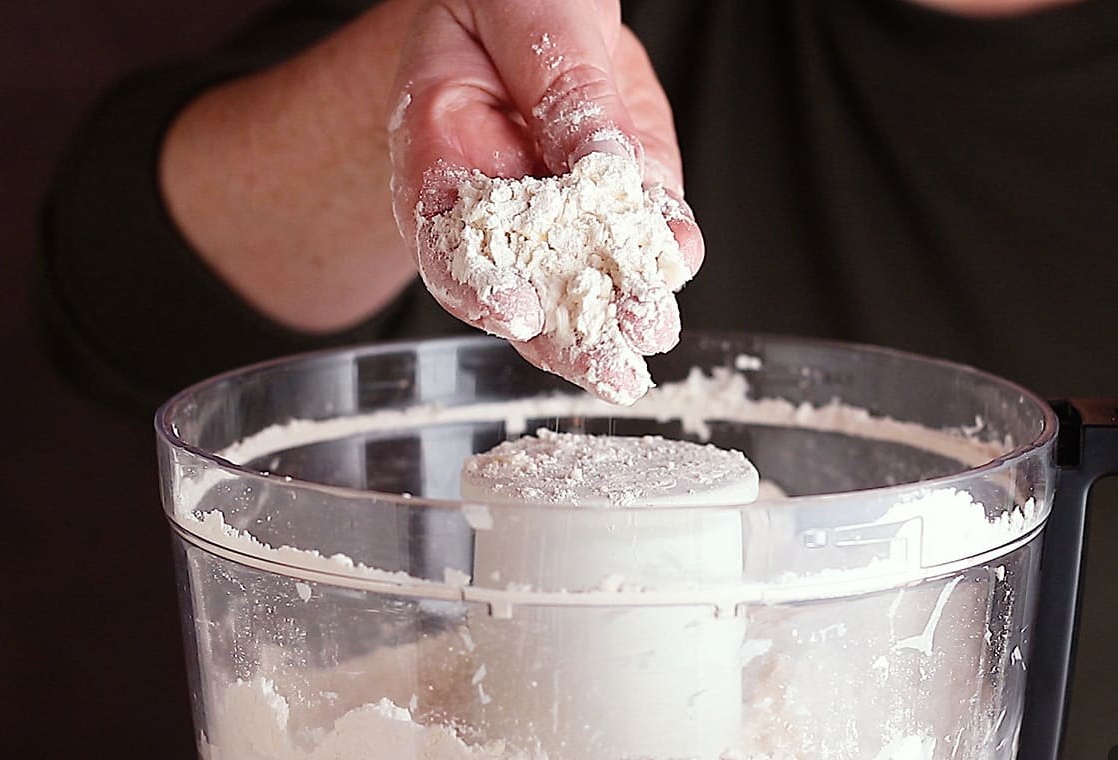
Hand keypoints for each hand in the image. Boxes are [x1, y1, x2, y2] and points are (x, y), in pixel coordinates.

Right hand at [386, 0, 704, 401]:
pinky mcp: (623, 192)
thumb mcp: (526, 17)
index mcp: (439, 149)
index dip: (473, 284)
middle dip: (563, 330)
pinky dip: (666, 251)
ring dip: (619, 310)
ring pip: (585, 275)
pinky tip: (678, 258)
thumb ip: (557, 87)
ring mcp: (565, 202)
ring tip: (649, 329)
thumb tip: (600, 167)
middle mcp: (500, 194)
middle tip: (603, 366)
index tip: (513, 311)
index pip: (445, 237)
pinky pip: (643, 232)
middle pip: (521, 282)